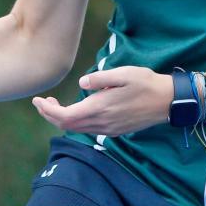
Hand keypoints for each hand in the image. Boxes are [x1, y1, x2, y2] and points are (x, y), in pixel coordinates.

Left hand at [32, 66, 169, 136]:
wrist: (167, 102)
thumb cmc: (145, 83)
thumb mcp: (123, 74)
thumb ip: (99, 79)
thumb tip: (81, 85)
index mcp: (100, 108)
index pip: (64, 116)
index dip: (47, 110)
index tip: (37, 100)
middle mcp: (102, 123)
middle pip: (67, 126)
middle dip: (50, 115)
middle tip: (42, 101)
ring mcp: (108, 129)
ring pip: (77, 130)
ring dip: (62, 119)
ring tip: (55, 104)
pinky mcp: (115, 131)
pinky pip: (88, 130)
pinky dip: (75, 123)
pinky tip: (76, 111)